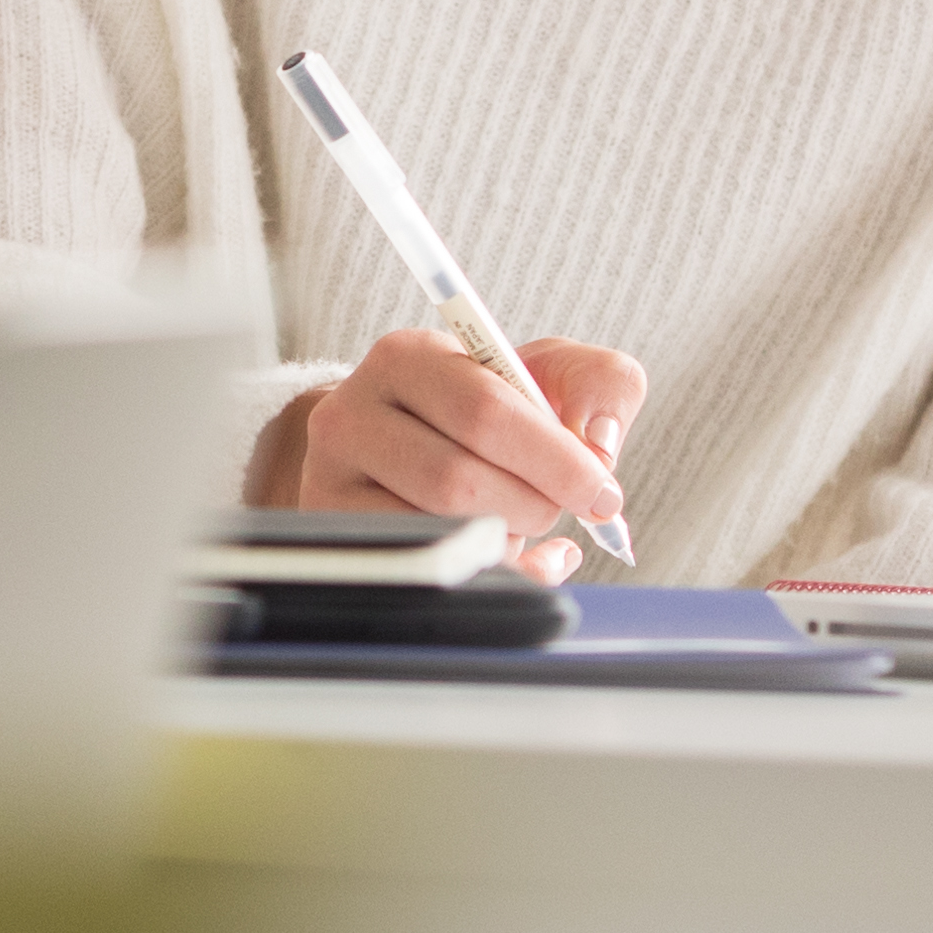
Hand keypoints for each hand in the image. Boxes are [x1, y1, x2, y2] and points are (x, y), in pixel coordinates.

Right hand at [248, 329, 647, 580]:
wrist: (400, 444)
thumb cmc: (485, 410)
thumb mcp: (546, 376)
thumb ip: (601, 384)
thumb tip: (600, 444)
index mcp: (407, 357)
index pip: (485, 409)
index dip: (555, 459)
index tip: (600, 491)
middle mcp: (352, 414)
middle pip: (458, 479)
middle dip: (531, 504)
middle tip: (558, 509)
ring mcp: (332, 480)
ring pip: (436, 530)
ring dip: (504, 538)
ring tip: (517, 518)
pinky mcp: (335, 535)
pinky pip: (423, 570)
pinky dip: (488, 574)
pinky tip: (513, 558)